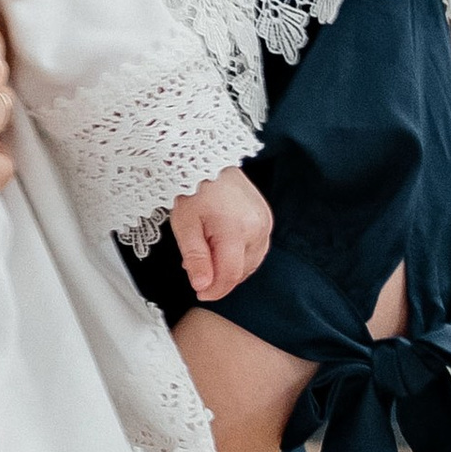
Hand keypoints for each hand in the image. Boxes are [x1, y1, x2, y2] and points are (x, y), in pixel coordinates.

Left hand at [170, 167, 272, 301]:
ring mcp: (265, 222)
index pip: (231, 274)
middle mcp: (258, 227)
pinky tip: (222, 248)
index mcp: (236, 229)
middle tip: (197, 271)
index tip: (200, 293)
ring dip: (231, 267)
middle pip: (243, 270)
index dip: (216, 289)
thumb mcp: (184, 224)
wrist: (204, 158)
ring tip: (207, 257)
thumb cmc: (191, 187)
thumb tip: (202, 286)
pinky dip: (240, 254)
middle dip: (220, 277)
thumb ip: (195, 257)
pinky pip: (257, 247)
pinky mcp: (266, 218)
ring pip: (252, 262)